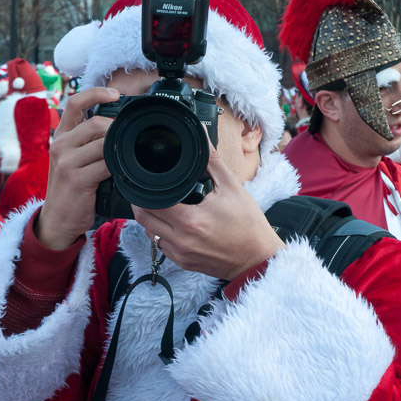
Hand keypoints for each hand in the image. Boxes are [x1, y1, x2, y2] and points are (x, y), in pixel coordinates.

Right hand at [36, 87, 119, 249]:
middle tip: (129, 139)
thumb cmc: (71, 191)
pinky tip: (123, 172)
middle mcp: (61, 146)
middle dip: (117, 129)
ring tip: (126, 157)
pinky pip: (105, 166)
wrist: (57, 220)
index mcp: (61, 137)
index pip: (75, 103)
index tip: (115, 93)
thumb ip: (88, 145)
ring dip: (119, 150)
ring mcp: (67, 162)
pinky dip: (118, 168)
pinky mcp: (77, 179)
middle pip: (95, 123)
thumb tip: (116, 131)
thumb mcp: (73, 161)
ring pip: (103, 144)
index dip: (96, 93)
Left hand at [132, 143, 284, 279]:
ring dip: (151, 219)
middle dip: (143, 202)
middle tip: (150, 191)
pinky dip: (161, 234)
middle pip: (144, 219)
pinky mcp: (183, 263)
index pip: (151, 202)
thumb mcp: (232, 187)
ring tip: (163, 205)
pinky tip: (173, 223)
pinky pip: (161, 247)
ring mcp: (180, 254)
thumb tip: (202, 137)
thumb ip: (212, 161)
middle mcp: (181, 240)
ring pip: (149, 234)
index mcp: (190, 220)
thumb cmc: (248, 226)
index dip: (145, 190)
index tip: (148, 181)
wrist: (257, 258)